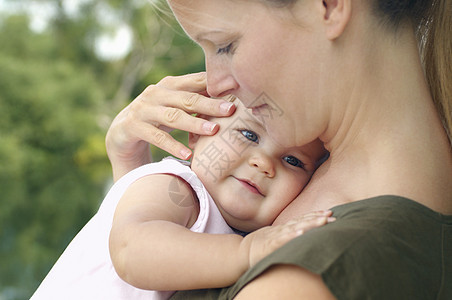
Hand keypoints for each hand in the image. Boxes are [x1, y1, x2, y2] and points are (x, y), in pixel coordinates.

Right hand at [105, 72, 235, 180]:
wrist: (122, 133)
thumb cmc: (157, 118)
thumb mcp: (176, 106)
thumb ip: (196, 100)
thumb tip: (230, 97)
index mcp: (169, 85)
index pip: (195, 81)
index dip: (215, 86)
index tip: (236, 91)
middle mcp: (156, 93)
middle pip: (187, 98)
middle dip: (210, 104)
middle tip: (230, 110)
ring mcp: (143, 109)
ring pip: (173, 116)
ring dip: (194, 123)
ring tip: (213, 130)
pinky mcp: (133, 126)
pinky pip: (156, 137)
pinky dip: (173, 146)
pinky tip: (187, 155)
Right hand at [240, 210, 334, 267]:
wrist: (243, 252)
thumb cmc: (262, 246)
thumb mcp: (277, 238)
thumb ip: (289, 234)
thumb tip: (304, 231)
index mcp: (285, 229)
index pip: (303, 219)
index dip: (316, 215)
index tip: (330, 213)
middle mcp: (282, 230)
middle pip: (302, 222)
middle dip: (317, 218)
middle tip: (332, 216)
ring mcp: (276, 236)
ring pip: (295, 228)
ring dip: (309, 224)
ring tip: (322, 221)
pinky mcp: (269, 245)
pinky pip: (281, 240)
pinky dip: (291, 236)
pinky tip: (300, 233)